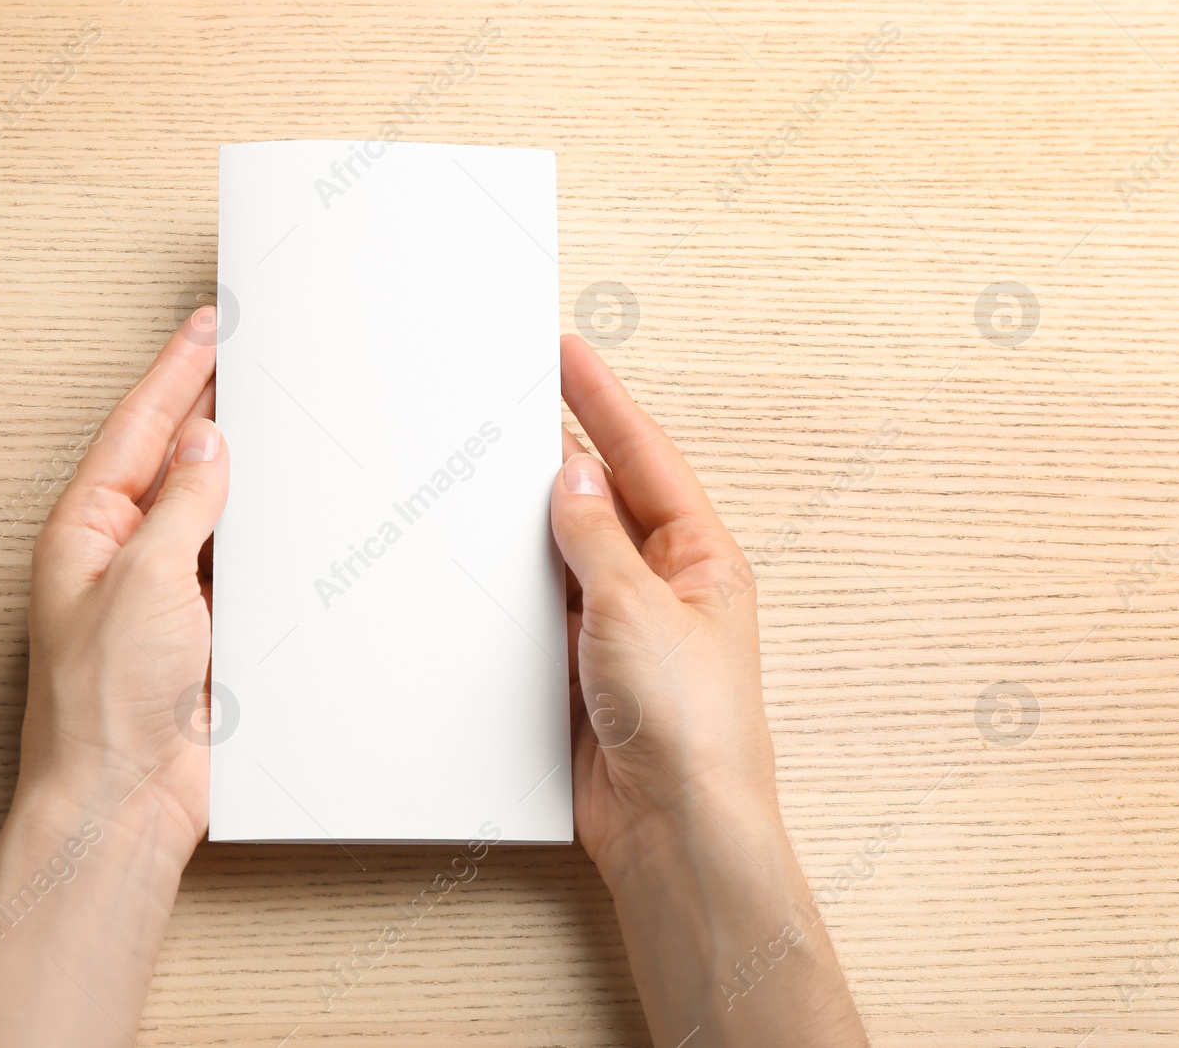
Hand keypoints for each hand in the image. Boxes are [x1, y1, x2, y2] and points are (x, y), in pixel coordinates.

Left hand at [20, 305, 226, 851]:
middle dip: (208, 403)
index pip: (139, 429)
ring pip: (212, 507)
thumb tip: (206, 445)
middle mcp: (124, 552)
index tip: (209, 324)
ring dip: (241, 464)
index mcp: (86, 529)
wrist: (124, 799)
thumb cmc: (103, 704)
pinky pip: (239, 560)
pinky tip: (288, 504)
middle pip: (174, 457)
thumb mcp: (141, 582)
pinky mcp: (205, 627)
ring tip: (274, 408)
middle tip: (247, 348)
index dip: (176, 371)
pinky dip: (263, 529)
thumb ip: (181, 507)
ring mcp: (166, 590)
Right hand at [550, 333, 865, 1046]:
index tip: (566, 350)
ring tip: (481, 472)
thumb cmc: (688, 725)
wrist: (671, 828)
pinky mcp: (580, 669)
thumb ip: (594, 535)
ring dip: (528, 522)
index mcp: (700, 557)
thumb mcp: (636, 607)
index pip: (643, 456)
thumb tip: (571, 473)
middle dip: (558, 453)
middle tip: (509, 401)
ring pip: (564, 552)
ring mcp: (618, 627)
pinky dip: (511, 584)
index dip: (602, 399)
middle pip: (602, 498)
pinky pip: (540, 607)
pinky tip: (478, 564)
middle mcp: (661, 586)